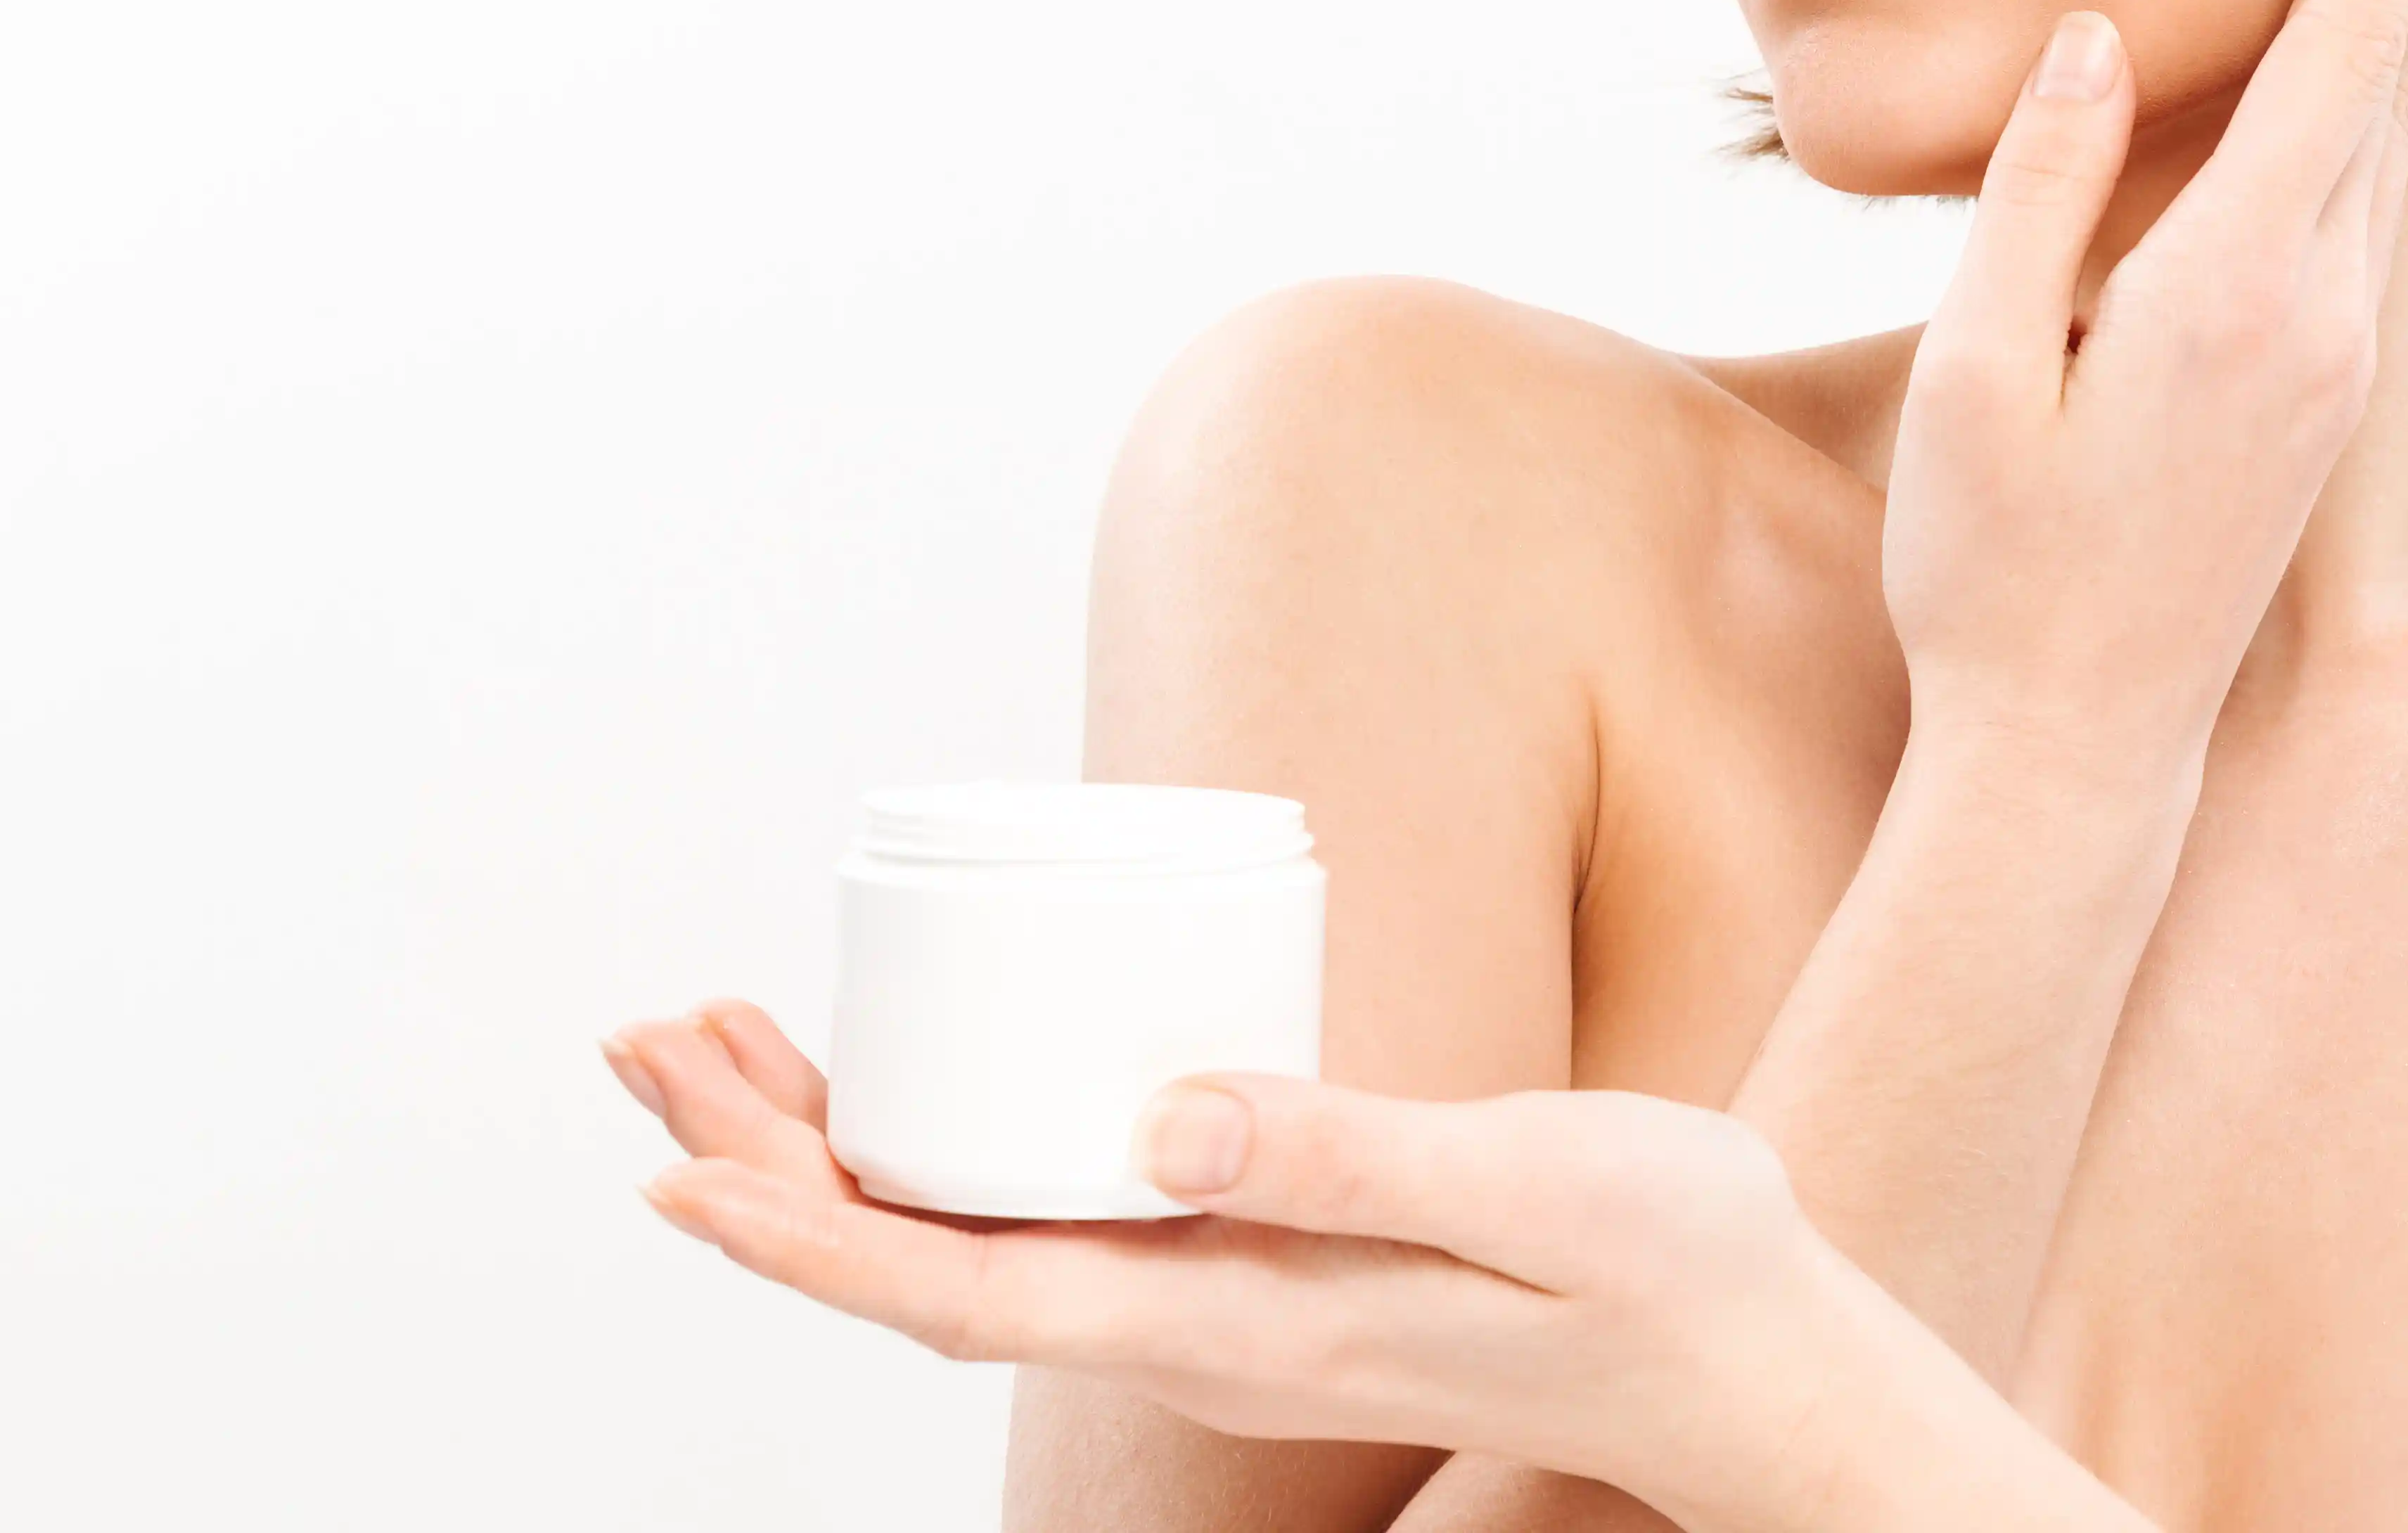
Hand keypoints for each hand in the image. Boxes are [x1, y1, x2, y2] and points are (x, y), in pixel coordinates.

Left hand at [599, 1003, 2015, 1532]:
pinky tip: (917, 1097)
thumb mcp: (1534, 1190)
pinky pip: (1050, 1215)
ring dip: (833, 1153)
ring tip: (726, 1051)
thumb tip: (1163, 1120)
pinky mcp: (1261, 1256)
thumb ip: (1354, 1156)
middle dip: (768, 1162)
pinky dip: (946, 1151)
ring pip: (971, 1239)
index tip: (680, 1168)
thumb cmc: (1672, 1271)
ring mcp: (1226, 1300)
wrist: (1754, 1365)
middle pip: (925, 1265)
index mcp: (1242, 1317)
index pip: (967, 1288)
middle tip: (653, 1043)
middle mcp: (1203, 1324)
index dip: (807, 1235)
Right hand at [1877, 0, 2407, 755]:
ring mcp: (2328, 357)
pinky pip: (2353, 195)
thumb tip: (2085, 41)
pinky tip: (2347, 42)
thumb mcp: (1975, 376)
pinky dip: (2363, 84)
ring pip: (2381, 129)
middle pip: (2382, 64)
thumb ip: (2034, 198)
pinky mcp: (2312, 391)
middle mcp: (2315, 314)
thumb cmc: (1996, 573)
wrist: (2078, 753)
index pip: (2332, 50)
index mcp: (2231, 291)